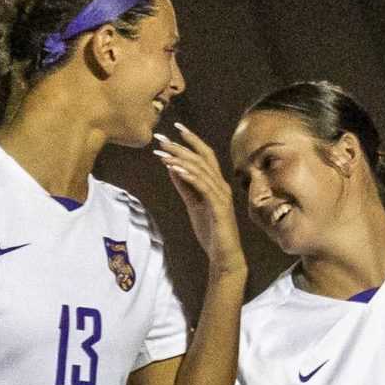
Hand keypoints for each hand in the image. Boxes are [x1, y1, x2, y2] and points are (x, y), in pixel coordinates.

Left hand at [153, 125, 244, 277]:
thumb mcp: (193, 205)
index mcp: (217, 184)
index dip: (192, 140)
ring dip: (181, 160)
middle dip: (181, 146)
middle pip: (203, 158)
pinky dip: (190, 177)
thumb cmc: (211, 231)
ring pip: (202, 171)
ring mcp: (222, 197)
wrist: (224, 256)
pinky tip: (176, 170)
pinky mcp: (219, 208)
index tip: (175, 128)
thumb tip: (172, 167)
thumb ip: (185, 186)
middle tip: (161, 138)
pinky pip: (204, 187)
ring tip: (163, 153)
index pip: (205, 156)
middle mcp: (222, 186)